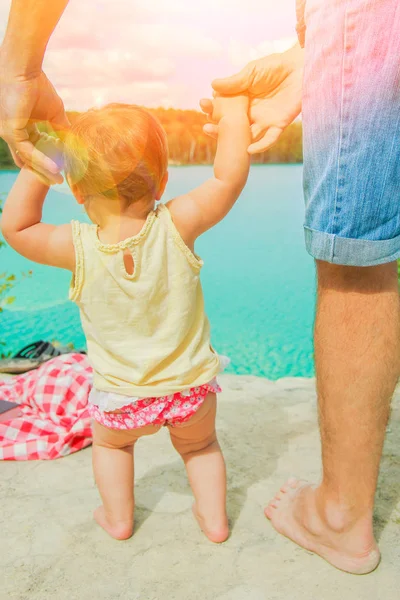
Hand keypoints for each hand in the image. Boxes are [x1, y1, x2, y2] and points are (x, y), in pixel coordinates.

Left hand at [0, 65, 69, 182]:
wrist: (24, 70)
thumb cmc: (37, 86)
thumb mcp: (54, 113)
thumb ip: (62, 129)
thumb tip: (75, 144)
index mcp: (21, 129)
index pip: (33, 152)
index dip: (46, 162)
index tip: (60, 172)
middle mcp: (12, 134)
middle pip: (27, 160)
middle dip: (42, 172)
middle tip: (58, 182)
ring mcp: (10, 134)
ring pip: (28, 159)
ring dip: (44, 170)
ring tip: (59, 180)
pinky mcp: (11, 132)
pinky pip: (28, 152)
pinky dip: (42, 161)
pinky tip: (56, 169)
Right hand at [201, 44, 303, 153]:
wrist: (300, 66)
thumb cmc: (275, 66)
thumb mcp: (251, 72)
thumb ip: (234, 82)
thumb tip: (213, 85)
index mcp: (242, 102)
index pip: (224, 110)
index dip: (213, 109)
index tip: (203, 105)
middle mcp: (250, 114)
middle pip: (232, 126)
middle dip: (218, 128)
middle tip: (207, 126)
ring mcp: (264, 121)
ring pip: (246, 136)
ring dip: (235, 141)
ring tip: (223, 140)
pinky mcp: (278, 125)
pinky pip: (269, 139)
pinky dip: (260, 146)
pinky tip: (249, 150)